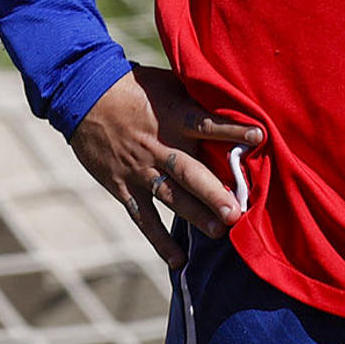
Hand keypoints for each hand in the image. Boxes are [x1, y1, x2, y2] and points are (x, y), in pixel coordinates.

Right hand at [72, 65, 263, 268]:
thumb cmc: (134, 86)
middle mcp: (159, 146)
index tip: (259, 136)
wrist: (84, 96)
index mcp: (173, 118)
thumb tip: (232, 97)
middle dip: (213, 193)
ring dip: (194, 215)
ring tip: (218, 232)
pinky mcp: (123, 186)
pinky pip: (143, 217)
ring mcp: (140, 170)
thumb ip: (196, 96)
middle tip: (236, 212)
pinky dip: (159, 240)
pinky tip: (178, 261)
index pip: (206, 124)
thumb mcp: (168, 83)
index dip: (232, 130)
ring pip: (170, 197)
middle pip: (190, 172)